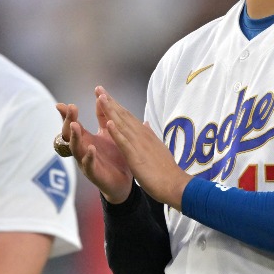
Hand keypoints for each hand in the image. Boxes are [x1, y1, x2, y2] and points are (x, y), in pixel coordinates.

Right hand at [56, 101, 133, 203]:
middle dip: (69, 121)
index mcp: (85, 139)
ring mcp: (86, 162)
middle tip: (70, 109)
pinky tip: (91, 148)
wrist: (123, 181)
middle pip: (69, 135)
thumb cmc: (113, 155)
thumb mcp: (108, 133)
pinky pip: (89, 165)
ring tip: (75, 125)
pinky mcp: (94, 173)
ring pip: (75, 149)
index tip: (63, 104)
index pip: (72, 125)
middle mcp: (82, 150)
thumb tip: (99, 96)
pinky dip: (89, 156)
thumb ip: (103, 117)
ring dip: (74, 137)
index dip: (67, 115)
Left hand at [95, 86, 190, 208]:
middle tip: (99, 88)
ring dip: (111, 111)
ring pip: (123, 124)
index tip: (105, 94)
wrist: (175, 184)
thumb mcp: (158, 148)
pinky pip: (125, 143)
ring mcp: (140, 145)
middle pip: (124, 115)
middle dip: (110, 102)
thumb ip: (150, 135)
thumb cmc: (166, 170)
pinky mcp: (137, 156)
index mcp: (145, 135)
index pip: (128, 116)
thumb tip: (145, 123)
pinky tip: (108, 123)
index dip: (116, 105)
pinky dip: (116, 132)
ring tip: (101, 98)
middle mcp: (142, 135)